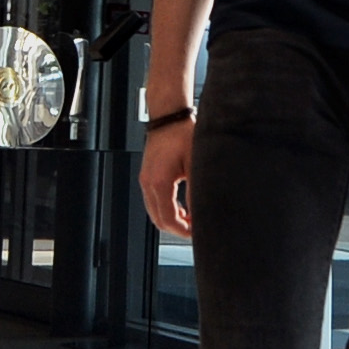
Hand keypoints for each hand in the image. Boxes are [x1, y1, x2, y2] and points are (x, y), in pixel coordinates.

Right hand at [141, 113, 196, 237]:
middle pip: (158, 220)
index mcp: (159, 183)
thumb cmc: (182, 133)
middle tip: (196, 228)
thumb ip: (198, 191)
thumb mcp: (196, 164)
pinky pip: (154, 201)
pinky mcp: (147, 176)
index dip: (184, 231)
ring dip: (172, 219)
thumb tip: (203, 212)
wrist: (169, 116)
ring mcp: (145, 180)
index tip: (197, 232)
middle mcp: (148, 183)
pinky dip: (167, 209)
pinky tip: (182, 207)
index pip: (168, 219)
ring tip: (191, 218)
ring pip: (155, 212)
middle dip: (177, 228)